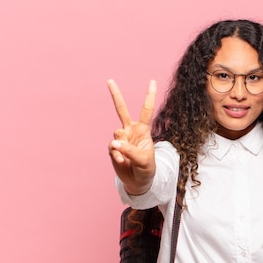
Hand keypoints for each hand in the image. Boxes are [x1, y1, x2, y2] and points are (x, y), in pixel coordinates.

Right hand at [107, 79, 156, 194]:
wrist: (138, 181)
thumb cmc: (147, 169)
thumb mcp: (144, 161)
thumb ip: (131, 151)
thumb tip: (115, 143)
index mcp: (143, 130)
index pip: (146, 110)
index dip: (149, 96)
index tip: (152, 81)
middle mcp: (131, 131)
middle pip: (122, 110)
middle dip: (115, 95)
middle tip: (110, 80)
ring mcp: (121, 139)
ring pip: (116, 133)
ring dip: (122, 145)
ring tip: (126, 157)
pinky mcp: (113, 148)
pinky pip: (112, 147)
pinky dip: (117, 155)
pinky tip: (121, 161)